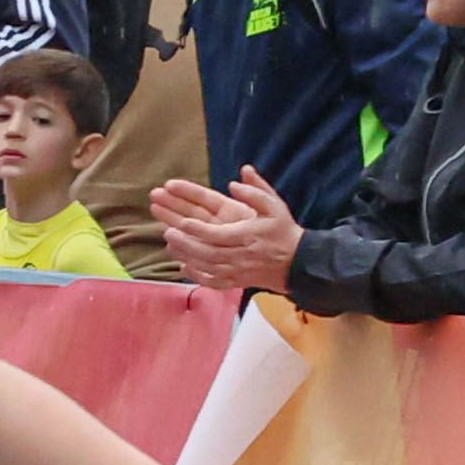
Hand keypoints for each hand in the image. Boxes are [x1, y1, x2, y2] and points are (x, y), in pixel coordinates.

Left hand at [148, 170, 302, 296]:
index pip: (219, 234)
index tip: (183, 221)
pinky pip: (213, 282)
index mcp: (249, 236)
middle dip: (186, 243)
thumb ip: (256, 192)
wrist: (297, 262)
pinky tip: (182, 266)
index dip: (199, 229)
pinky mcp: (236, 282)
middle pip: (208, 252)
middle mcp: (241, 255)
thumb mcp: (275, 206)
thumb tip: (235, 182)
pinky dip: (196, 276)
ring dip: (186, 256)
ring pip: (207, 267)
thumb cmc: (283, 231)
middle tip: (167, 231)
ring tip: (169, 244)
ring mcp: (238, 271)